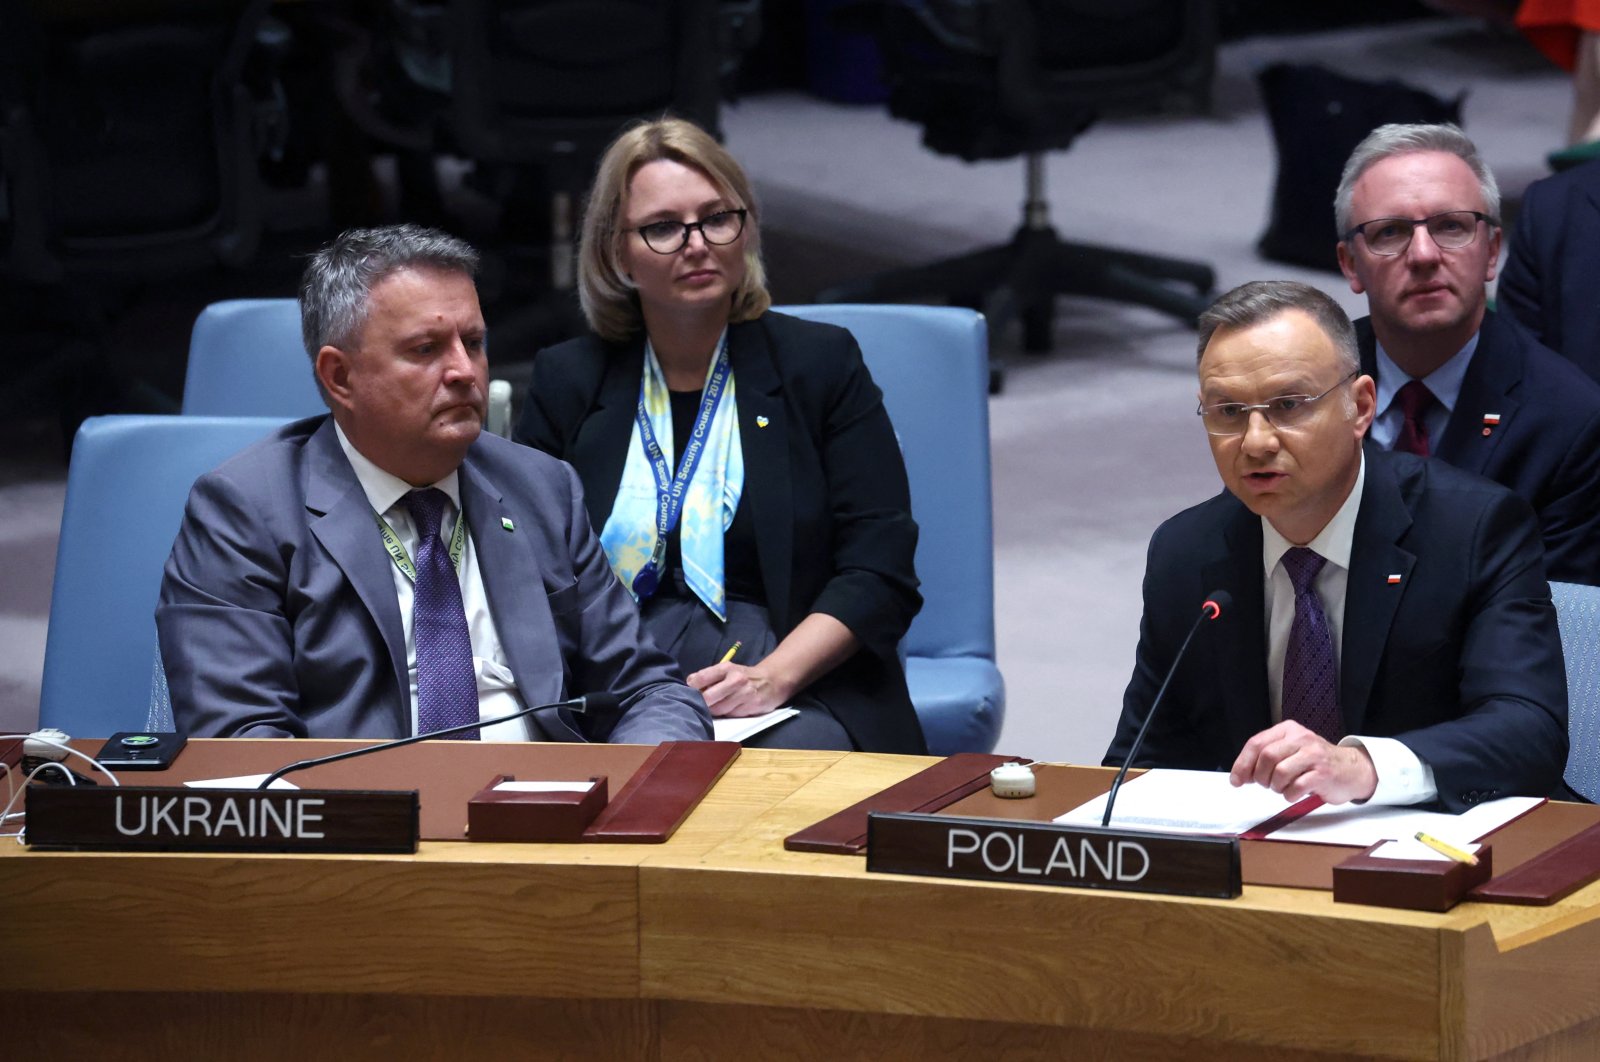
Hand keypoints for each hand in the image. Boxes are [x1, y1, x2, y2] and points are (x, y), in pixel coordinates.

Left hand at [685, 661, 790, 717]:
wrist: (772, 681)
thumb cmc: (743, 677)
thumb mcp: (727, 670)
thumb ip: (708, 677)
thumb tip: (689, 684)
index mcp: (726, 668)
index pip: (701, 678)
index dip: (691, 687)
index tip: (690, 691)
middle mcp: (736, 680)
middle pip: (708, 698)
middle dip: (702, 702)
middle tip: (703, 702)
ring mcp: (745, 694)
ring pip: (718, 710)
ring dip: (715, 710)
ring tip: (719, 704)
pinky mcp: (751, 707)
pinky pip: (731, 715)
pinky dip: (727, 714)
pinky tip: (731, 708)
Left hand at [1229, 721, 1377, 804]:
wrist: (1352, 769)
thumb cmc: (1314, 762)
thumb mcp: (1290, 750)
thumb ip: (1265, 758)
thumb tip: (1239, 776)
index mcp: (1288, 730)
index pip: (1256, 743)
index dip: (1242, 764)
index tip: (1237, 780)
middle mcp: (1301, 738)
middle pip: (1267, 757)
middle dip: (1260, 776)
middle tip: (1266, 785)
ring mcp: (1314, 755)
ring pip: (1280, 772)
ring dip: (1276, 787)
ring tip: (1283, 788)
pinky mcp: (1323, 773)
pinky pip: (1296, 787)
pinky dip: (1289, 795)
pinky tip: (1295, 793)